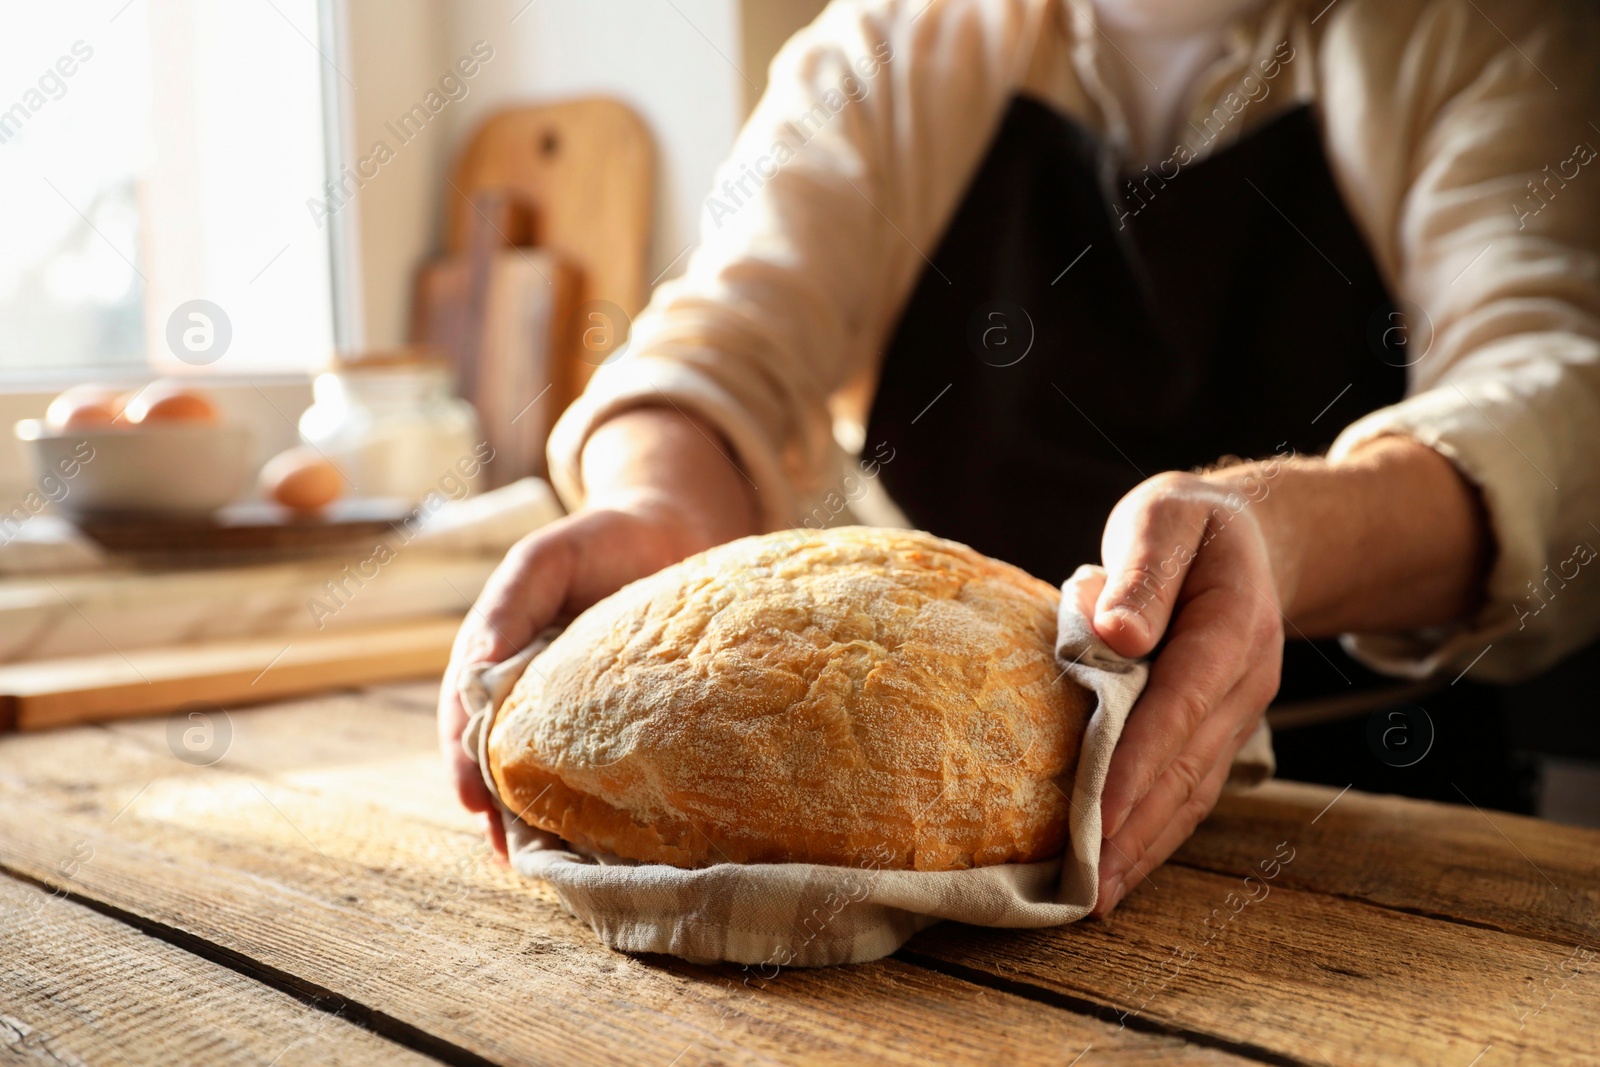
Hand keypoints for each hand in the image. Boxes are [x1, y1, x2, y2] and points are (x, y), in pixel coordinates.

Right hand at [437, 407, 758, 857]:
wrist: (677, 531)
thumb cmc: (602, 543)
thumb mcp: (545, 561)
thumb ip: (509, 606)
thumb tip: (479, 668)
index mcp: (502, 659)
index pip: (469, 719)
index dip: (465, 761)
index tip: (473, 799)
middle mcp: (534, 692)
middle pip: (504, 759)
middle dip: (501, 805)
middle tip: (508, 847)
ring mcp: (580, 711)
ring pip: (551, 773)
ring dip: (544, 816)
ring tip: (550, 857)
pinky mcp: (631, 720)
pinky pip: (608, 768)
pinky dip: (598, 802)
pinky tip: (607, 835)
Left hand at [1084, 470, 1285, 914]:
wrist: (1244, 536)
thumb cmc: (1188, 524)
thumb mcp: (1165, 518)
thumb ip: (1143, 570)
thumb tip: (1116, 631)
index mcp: (1232, 627)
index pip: (1178, 706)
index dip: (1137, 764)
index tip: (1095, 815)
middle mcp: (1245, 681)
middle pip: (1187, 766)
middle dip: (1135, 829)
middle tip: (1086, 886)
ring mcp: (1237, 712)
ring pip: (1192, 790)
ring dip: (1146, 846)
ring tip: (1097, 897)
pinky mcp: (1218, 729)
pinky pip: (1190, 787)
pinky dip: (1156, 830)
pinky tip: (1121, 865)